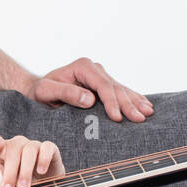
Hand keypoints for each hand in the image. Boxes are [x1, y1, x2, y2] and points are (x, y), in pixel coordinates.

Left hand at [0, 133, 65, 186]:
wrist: (45, 182)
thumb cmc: (21, 180)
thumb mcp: (9, 183)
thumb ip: (4, 186)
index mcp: (3, 149)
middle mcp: (17, 144)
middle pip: (12, 151)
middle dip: (9, 173)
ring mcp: (33, 144)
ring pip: (29, 150)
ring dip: (25, 170)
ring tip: (24, 186)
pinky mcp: (50, 148)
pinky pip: (47, 148)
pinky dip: (44, 159)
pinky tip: (41, 171)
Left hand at [21, 57, 152, 122]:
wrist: (39, 89)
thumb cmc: (41, 91)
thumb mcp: (47, 91)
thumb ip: (66, 93)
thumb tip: (90, 99)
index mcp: (83, 66)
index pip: (103, 86)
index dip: (112, 102)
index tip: (117, 118)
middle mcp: (95, 68)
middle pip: (115, 88)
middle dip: (128, 104)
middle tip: (139, 119)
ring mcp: (100, 75)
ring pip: (121, 90)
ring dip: (135, 102)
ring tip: (148, 113)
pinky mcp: (103, 84)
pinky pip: (121, 92)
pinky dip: (133, 99)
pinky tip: (145, 105)